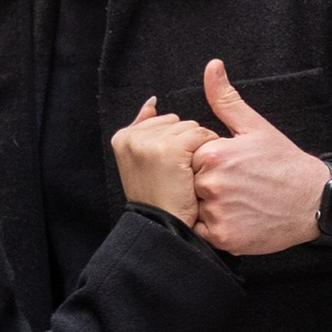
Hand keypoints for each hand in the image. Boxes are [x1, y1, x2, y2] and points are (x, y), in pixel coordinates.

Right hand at [112, 97, 209, 228]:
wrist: (164, 228)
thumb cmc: (158, 199)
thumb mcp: (142, 163)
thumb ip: (144, 129)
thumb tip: (152, 103)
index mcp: (123, 138)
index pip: (163, 121)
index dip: (174, 145)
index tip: (167, 169)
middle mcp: (133, 137)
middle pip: (178, 122)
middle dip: (185, 144)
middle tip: (176, 175)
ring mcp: (150, 142)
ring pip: (192, 127)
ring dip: (198, 149)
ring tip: (185, 176)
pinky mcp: (171, 149)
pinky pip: (203, 136)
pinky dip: (208, 153)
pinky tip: (195, 174)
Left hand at [191, 59, 331, 254]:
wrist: (316, 201)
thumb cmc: (284, 162)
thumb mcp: (255, 127)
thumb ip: (226, 100)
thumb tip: (212, 66)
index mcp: (215, 154)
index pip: (187, 159)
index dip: (205, 164)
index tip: (229, 167)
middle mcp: (213, 183)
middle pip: (189, 185)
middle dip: (206, 186)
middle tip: (237, 187)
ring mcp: (218, 212)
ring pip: (194, 210)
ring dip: (209, 208)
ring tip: (238, 202)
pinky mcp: (224, 238)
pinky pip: (202, 233)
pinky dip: (214, 229)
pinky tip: (237, 217)